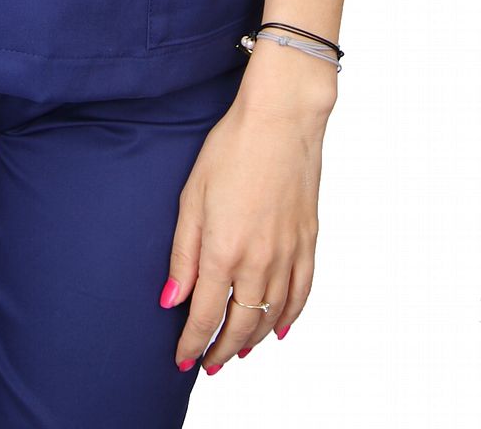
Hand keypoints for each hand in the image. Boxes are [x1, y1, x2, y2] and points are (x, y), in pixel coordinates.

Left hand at [160, 71, 328, 371]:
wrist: (282, 118)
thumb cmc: (232, 147)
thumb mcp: (192, 196)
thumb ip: (183, 253)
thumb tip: (171, 300)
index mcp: (224, 249)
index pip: (205, 315)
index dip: (193, 343)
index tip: (183, 358)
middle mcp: (259, 260)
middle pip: (240, 324)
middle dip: (220, 349)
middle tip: (208, 362)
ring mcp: (289, 253)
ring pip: (272, 315)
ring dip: (253, 339)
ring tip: (237, 349)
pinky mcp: (309, 241)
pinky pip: (302, 294)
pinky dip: (290, 317)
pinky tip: (280, 328)